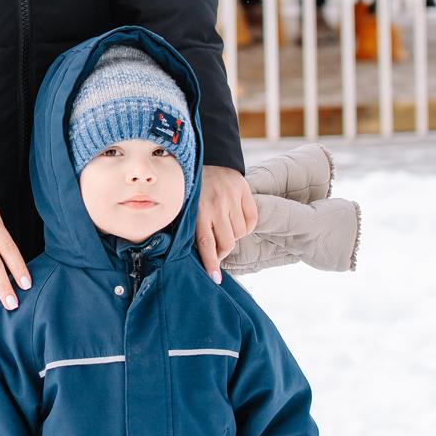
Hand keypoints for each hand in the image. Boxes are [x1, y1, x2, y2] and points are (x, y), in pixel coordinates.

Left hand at [197, 165, 258, 281]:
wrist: (205, 156)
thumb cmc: (189, 188)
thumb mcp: (183, 205)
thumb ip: (187, 227)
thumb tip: (186, 256)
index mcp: (198, 210)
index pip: (207, 244)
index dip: (212, 263)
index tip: (215, 279)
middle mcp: (217, 204)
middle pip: (227, 242)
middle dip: (222, 252)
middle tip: (217, 251)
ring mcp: (232, 197)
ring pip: (240, 233)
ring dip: (233, 237)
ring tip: (224, 228)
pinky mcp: (244, 190)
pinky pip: (252, 220)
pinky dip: (246, 226)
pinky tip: (236, 221)